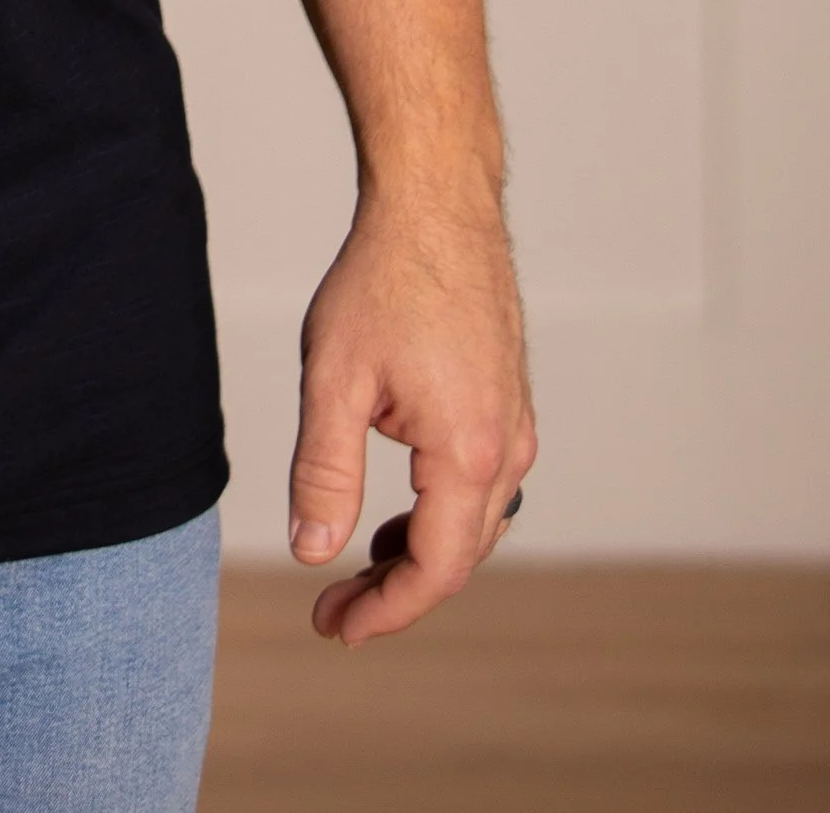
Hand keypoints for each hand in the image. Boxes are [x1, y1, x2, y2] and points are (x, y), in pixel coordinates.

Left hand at [289, 187, 535, 644]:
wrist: (436, 205)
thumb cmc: (383, 279)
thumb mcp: (334, 378)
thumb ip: (324, 473)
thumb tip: (313, 552)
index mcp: (468, 451)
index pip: (434, 569)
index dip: (385, 611)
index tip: (333, 626)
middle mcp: (508, 447)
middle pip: (459, 556)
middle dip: (397, 592)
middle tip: (335, 609)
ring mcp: (516, 423)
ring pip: (475, 524)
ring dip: (420, 554)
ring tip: (361, 565)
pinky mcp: (510, 402)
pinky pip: (483, 485)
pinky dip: (441, 514)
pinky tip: (398, 511)